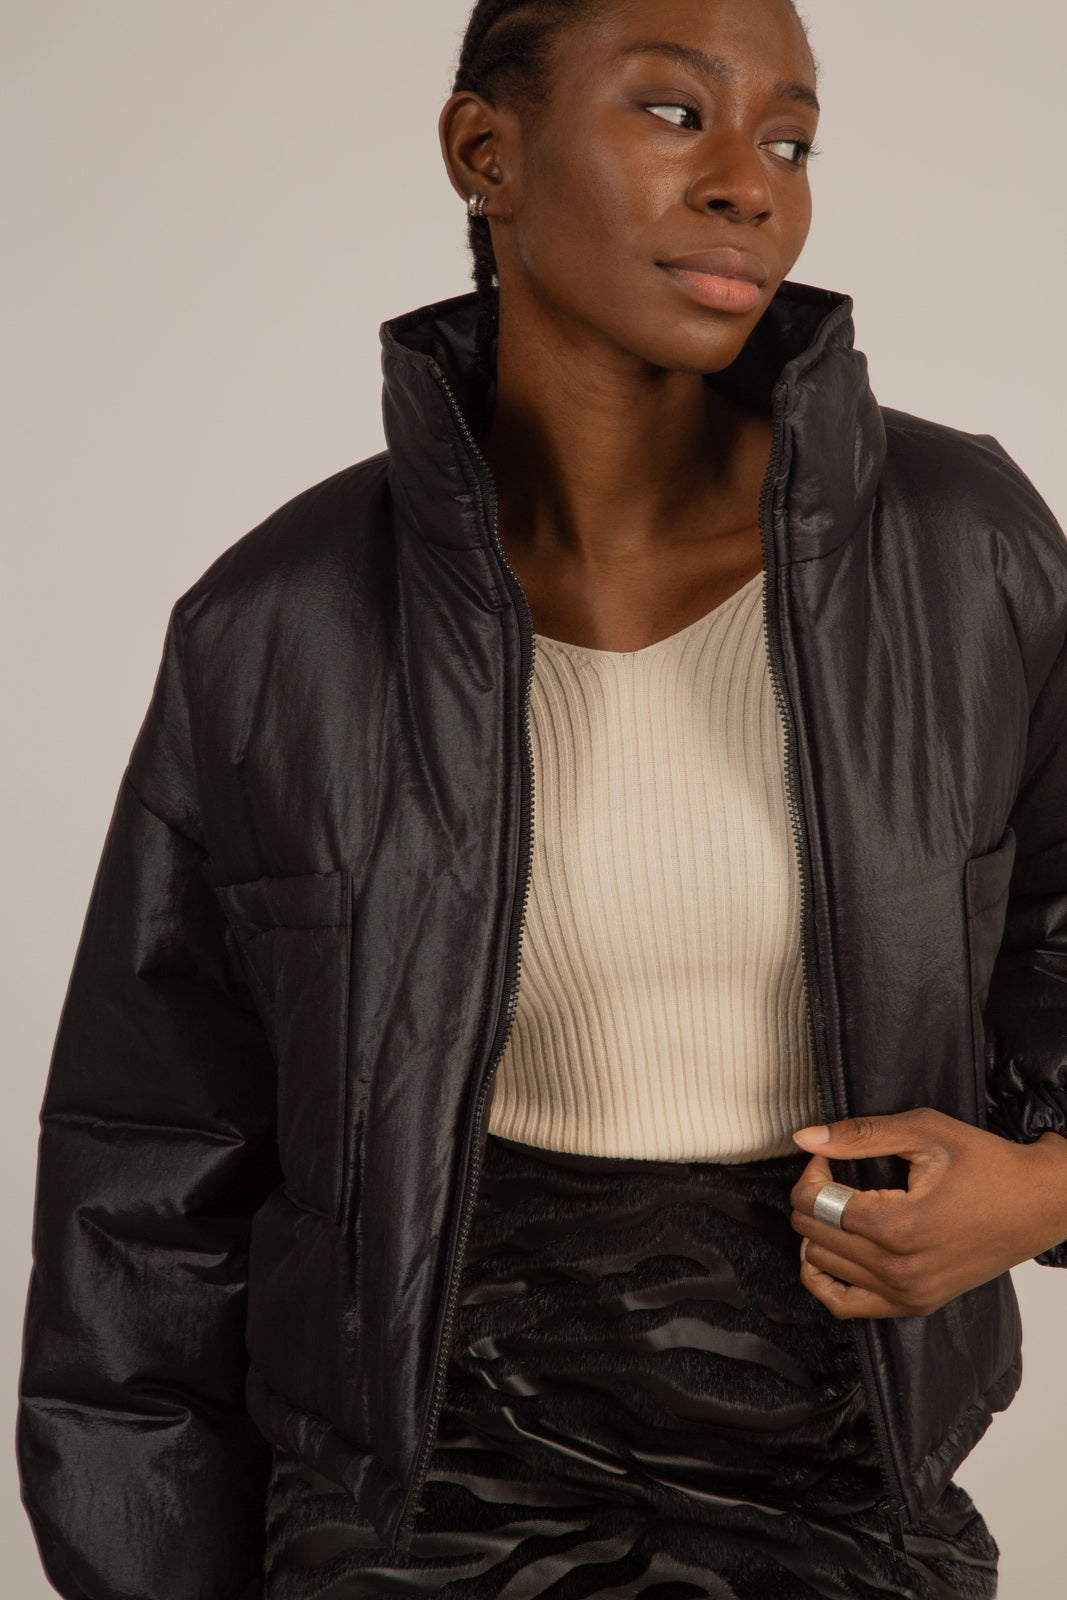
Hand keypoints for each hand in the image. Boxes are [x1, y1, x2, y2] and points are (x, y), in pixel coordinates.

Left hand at [788, 1108, 1066, 1318]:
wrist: (1039, 1203)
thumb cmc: (988, 1165)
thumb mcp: (925, 1132)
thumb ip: (861, 1135)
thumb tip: (807, 1138)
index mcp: (901, 1226)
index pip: (816, 1205)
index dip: (810, 1174)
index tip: (826, 1157)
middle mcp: (901, 1270)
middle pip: (813, 1234)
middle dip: (811, 1197)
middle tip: (832, 1174)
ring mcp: (908, 1294)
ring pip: (821, 1267)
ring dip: (816, 1231)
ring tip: (837, 1205)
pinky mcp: (914, 1305)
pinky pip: (844, 1305)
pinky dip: (824, 1278)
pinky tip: (830, 1249)